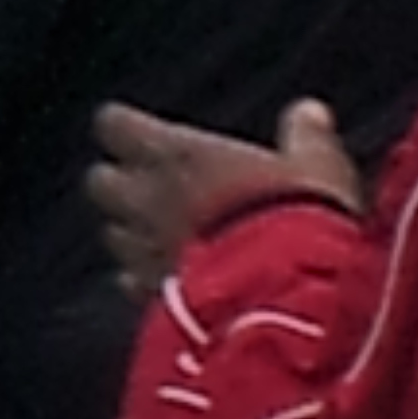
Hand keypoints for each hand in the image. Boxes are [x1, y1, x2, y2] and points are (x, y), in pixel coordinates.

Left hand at [88, 97, 362, 293]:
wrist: (292, 305)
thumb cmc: (297, 223)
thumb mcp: (316, 170)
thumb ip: (306, 138)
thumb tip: (309, 113)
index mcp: (175, 154)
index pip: (114, 124)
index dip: (126, 128)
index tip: (143, 132)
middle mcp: (147, 199)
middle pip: (100, 181)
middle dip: (119, 184)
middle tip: (150, 187)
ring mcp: (146, 253)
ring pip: (113, 236)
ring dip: (131, 235)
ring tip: (162, 238)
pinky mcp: (155, 302)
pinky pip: (132, 285)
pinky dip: (144, 282)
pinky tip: (172, 286)